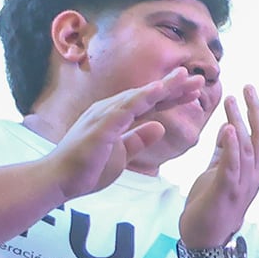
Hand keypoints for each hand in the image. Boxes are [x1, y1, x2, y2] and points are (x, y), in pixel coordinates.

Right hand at [46, 69, 208, 198]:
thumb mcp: (123, 154)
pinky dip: (141, 99)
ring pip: (138, 97)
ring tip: (184, 77)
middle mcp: (109, 111)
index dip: (171, 97)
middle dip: (173, 87)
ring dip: (162, 87)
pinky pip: (124, 110)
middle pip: (147, 96)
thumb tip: (159, 127)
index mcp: (116, 118)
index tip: (194, 91)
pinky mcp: (100, 127)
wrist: (60, 180)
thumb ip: (139, 139)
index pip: (149, 105)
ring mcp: (104, 116)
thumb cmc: (88, 168)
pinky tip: (157, 91)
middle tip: (199, 78)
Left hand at [177, 87, 258, 248]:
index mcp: (253, 171)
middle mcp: (254, 176)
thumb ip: (224, 152)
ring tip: (233, 100)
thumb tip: (227, 128)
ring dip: (242, 121)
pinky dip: (232, 146)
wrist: (205, 239)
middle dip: (258, 112)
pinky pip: (232, 166)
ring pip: (249, 148)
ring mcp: (242, 184)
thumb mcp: (217, 172)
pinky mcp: (225, 191)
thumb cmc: (210, 206)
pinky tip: (228, 128)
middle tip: (250, 87)